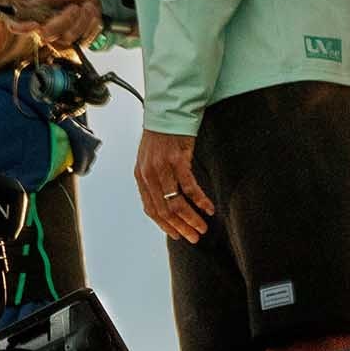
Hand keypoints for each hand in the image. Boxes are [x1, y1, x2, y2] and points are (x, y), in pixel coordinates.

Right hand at [26, 0, 101, 54]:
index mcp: (36, 14)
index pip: (17, 26)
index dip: (20, 28)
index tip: (33, 24)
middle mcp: (46, 28)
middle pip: (47, 34)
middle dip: (63, 21)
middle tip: (75, 7)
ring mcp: (62, 37)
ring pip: (67, 37)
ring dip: (80, 22)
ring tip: (88, 6)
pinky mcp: (77, 42)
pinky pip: (83, 39)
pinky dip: (91, 26)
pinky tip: (93, 13)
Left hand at [133, 129, 213, 243]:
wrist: (167, 112)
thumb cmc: (161, 137)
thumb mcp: (150, 160)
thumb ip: (154, 180)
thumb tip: (165, 202)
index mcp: (140, 177)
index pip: (151, 209)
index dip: (165, 226)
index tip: (178, 235)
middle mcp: (148, 175)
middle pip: (164, 210)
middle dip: (181, 227)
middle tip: (194, 237)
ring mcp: (162, 168)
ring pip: (177, 203)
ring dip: (192, 218)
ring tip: (203, 227)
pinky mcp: (177, 160)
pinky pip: (190, 187)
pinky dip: (200, 201)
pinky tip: (209, 208)